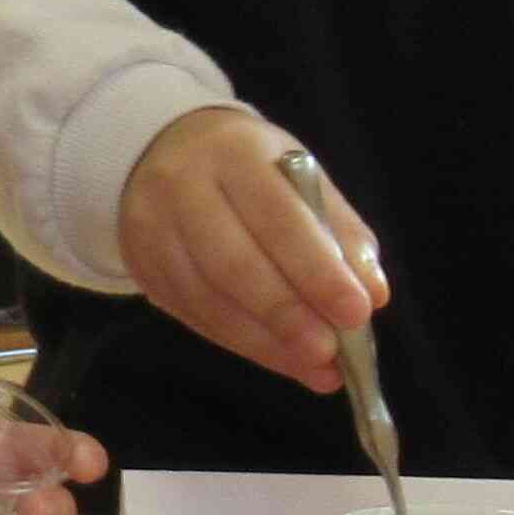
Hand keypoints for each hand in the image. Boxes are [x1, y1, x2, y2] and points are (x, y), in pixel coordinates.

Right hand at [116, 106, 380, 390]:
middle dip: (286, 315)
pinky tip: (280, 356)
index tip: (356, 313)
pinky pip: (193, 315)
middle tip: (329, 354)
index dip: (317, 271)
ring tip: (313, 365)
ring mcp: (151, 229)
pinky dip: (241, 343)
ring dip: (265, 341)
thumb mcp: (300, 176)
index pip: (277, 218)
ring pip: (207, 299)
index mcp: (234, 154)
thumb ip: (341, 232)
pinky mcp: (141, 265)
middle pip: (233, 264)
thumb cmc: (249, 167)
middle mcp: (182, 188)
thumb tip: (372, 294)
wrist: (161, 148)